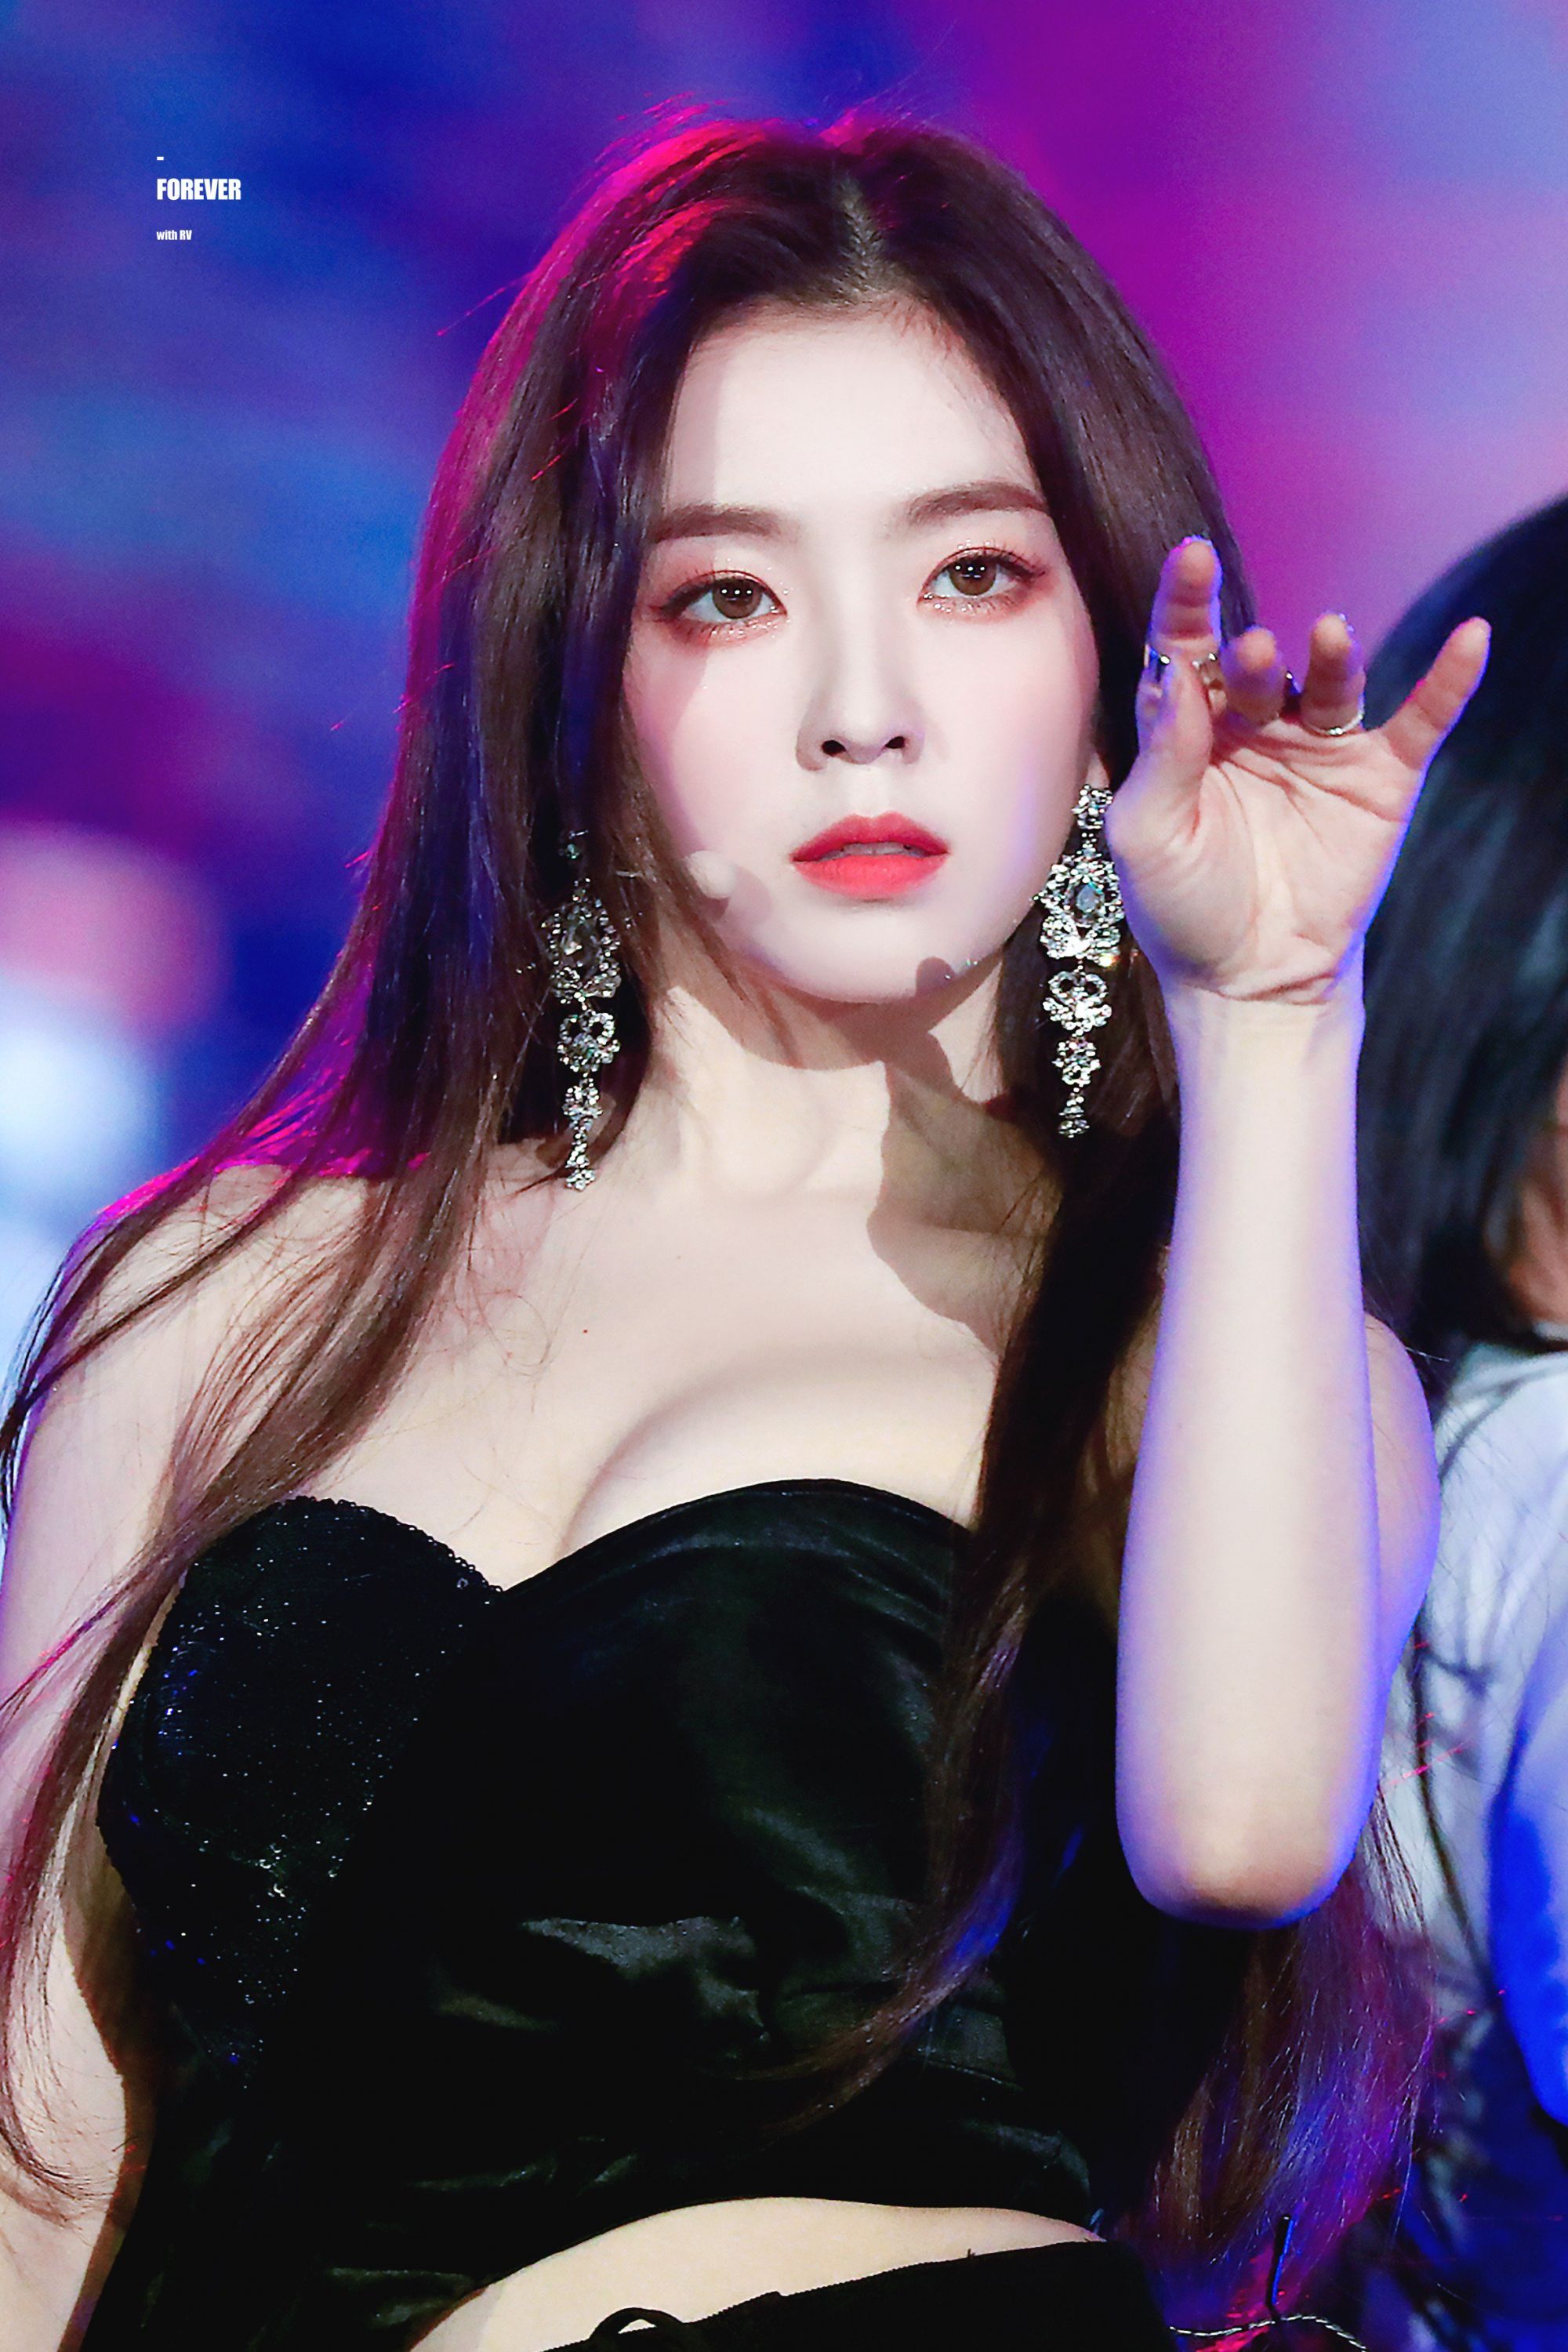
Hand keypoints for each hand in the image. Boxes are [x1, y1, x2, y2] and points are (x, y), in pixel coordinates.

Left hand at [1104, 538, 1489, 1003]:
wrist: (1247, 979)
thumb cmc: (1181, 905)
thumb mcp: (1148, 835)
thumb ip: (1161, 755)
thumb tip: (1177, 672)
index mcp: (1191, 729)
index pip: (1186, 650)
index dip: (1186, 604)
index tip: (1189, 558)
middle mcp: (1256, 723)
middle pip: (1255, 666)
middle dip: (1249, 657)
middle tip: (1247, 653)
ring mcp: (1320, 747)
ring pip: (1332, 683)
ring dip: (1333, 658)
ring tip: (1330, 635)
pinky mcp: (1379, 778)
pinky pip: (1421, 719)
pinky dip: (1449, 680)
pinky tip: (1471, 638)